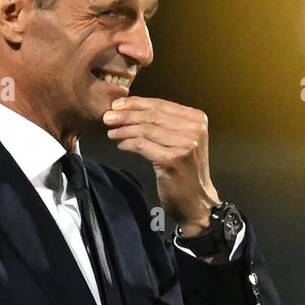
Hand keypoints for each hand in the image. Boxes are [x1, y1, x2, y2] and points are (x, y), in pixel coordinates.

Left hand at [103, 96, 219, 231]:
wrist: (196, 201)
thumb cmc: (185, 172)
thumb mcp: (182, 141)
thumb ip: (167, 124)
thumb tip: (132, 109)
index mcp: (197, 119)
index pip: (161, 104)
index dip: (136, 103)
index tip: (117, 105)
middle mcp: (194, 129)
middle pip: (152, 116)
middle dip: (126, 115)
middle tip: (108, 116)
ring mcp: (185, 145)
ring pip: (146, 130)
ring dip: (124, 130)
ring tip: (111, 132)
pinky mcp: (173, 160)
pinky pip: (143, 145)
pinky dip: (129, 144)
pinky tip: (121, 145)